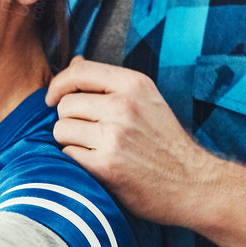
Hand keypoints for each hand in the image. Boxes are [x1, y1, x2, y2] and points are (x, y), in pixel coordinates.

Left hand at [47, 57, 220, 225]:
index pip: (79, 71)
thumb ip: (109, 82)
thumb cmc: (165, 143)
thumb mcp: (147, 100)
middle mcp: (124, 106)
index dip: (59, 84)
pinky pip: (67, 154)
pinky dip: (75, 160)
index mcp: (134, 84)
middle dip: (69, 119)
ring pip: (61, 129)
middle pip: (66, 104)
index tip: (53, 99)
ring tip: (92, 148)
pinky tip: (95, 164)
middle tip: (89, 133)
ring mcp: (114, 135)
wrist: (192, 185)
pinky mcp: (105, 164)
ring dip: (69, 140)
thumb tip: (73, 61)